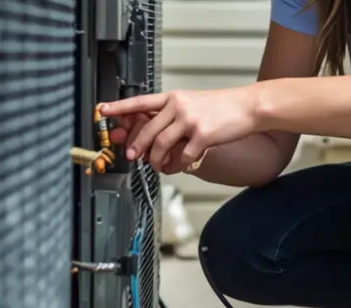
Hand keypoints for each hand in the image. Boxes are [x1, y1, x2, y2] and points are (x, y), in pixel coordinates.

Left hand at [99, 87, 260, 173]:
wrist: (247, 107)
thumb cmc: (221, 107)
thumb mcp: (192, 103)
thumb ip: (172, 115)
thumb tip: (153, 133)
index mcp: (173, 97)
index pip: (140, 101)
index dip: (120, 107)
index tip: (103, 110)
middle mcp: (178, 106)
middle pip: (147, 129)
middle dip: (136, 146)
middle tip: (130, 156)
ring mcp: (190, 121)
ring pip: (161, 145)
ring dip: (155, 159)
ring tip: (156, 165)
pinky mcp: (203, 135)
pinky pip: (183, 156)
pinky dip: (178, 165)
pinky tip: (178, 166)